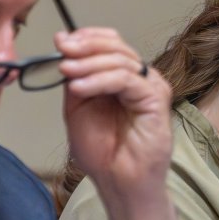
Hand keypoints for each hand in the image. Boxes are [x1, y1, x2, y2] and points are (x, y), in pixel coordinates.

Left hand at [56, 28, 185, 219]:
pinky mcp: (156, 100)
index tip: (61, 43)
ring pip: (121, 61)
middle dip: (86, 47)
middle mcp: (140, 79)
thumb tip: (64, 39)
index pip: (110, 42)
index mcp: (122, 78)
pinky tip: (80, 88)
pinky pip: (128, 80)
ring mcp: (151, 88)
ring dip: (89, 63)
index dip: (87, 37)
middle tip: (63, 53)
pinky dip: (101, 80)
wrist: (118, 182)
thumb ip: (75, 75)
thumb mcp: (77, 105)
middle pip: (117, 47)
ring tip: (67, 73)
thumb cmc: (102, 151)